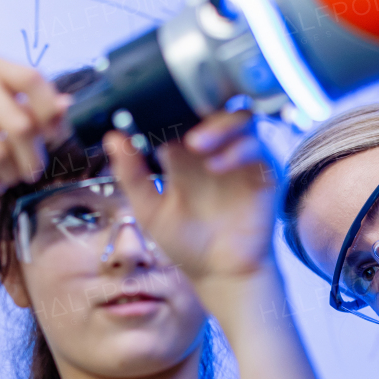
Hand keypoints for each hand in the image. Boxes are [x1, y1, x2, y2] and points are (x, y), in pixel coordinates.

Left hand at [103, 110, 275, 286]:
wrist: (221, 274)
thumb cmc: (188, 244)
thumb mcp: (149, 210)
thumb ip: (132, 175)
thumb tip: (113, 137)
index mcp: (184, 153)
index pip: (179, 113)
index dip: (165, 106)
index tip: (143, 108)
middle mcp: (214, 149)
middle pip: (213, 105)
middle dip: (197, 103)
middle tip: (175, 115)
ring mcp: (241, 158)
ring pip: (240, 117)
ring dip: (218, 124)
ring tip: (196, 142)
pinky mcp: (265, 172)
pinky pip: (258, 146)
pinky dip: (237, 150)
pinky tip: (215, 165)